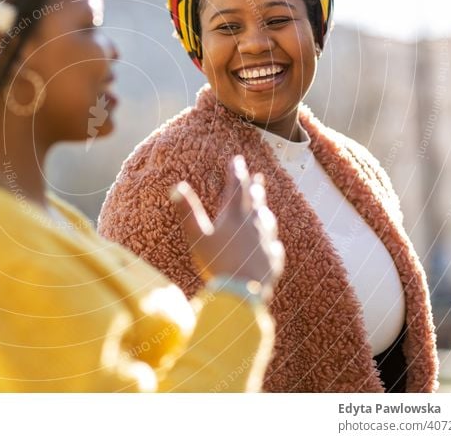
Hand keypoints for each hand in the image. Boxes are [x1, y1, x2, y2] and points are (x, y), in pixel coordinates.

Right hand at [170, 155, 283, 301]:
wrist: (243, 291)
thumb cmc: (217, 263)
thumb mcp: (196, 237)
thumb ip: (187, 211)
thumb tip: (176, 186)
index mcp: (234, 216)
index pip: (236, 188)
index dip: (236, 172)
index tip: (237, 160)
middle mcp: (254, 225)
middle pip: (255, 201)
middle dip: (254, 186)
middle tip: (256, 176)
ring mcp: (266, 242)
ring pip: (267, 221)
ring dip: (264, 210)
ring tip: (264, 206)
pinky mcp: (273, 260)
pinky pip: (274, 246)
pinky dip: (271, 240)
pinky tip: (272, 243)